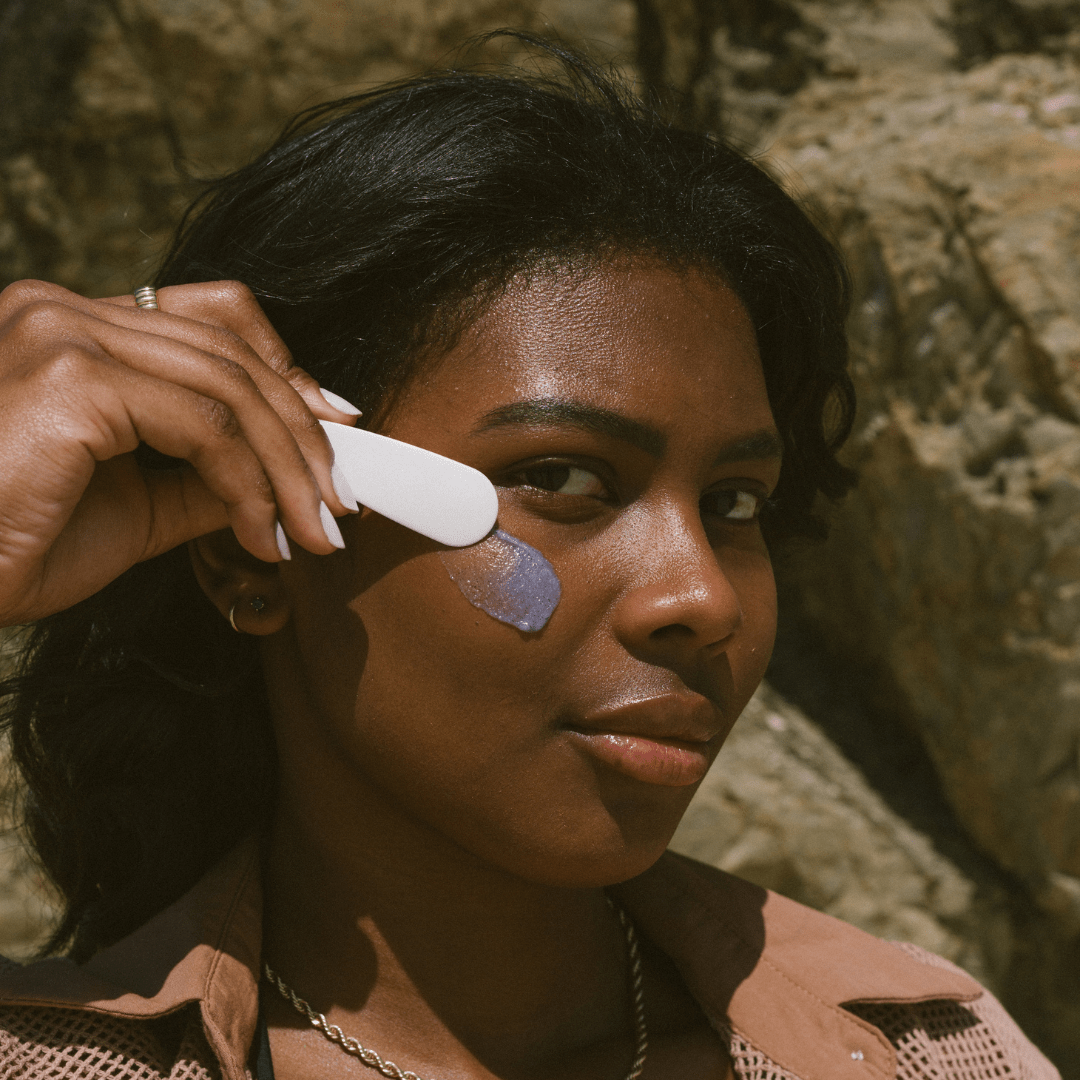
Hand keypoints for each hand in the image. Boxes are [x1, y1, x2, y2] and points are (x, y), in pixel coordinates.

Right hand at [0, 279, 359, 626]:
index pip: (212, 321)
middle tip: (340, 498)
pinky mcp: (68, 376)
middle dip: (302, 432)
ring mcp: (61, 333)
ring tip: (315, 528)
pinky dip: (249, 483)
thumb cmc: (9, 548)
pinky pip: (203, 423)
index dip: (286, 371)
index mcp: (73, 329)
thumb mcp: (135, 506)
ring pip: (229, 387)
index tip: (335, 429)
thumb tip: (280, 476)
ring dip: (289, 466)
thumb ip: (204, 477)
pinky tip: (263, 535)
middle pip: (232, 352)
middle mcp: (64, 311)